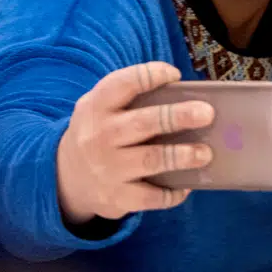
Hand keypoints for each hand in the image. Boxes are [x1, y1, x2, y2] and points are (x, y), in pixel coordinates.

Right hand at [56, 62, 214, 223]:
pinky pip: (150, 197)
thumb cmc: (100, 134)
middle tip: (206, 114)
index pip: (124, 83)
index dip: (151, 75)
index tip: (174, 74)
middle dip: (177, 117)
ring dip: (181, 156)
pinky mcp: (115, 198)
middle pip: (143, 123)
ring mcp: (107, 168)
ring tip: (205, 153)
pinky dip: (172, 193)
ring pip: (150, 160)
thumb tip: (189, 99)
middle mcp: (99, 135)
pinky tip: (187, 186)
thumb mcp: (102, 110)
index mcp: (97, 106)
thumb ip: (132, 101)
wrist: (64, 177)